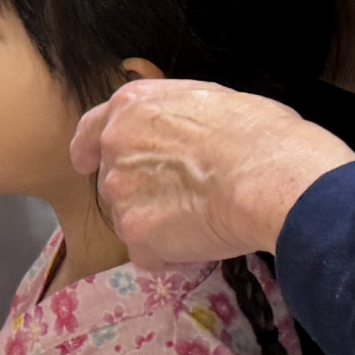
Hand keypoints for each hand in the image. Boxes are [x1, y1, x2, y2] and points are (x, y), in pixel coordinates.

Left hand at [71, 78, 354, 263]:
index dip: (88, 150)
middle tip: (187, 199)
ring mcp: (121, 192)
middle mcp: (116, 146)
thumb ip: (176, 117)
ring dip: (159, 225)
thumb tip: (182, 134)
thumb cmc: (260, 133)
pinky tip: (205, 242)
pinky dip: (173, 256)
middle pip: (115, 180)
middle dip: (142, 192)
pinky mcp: (136, 234)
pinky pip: (149, 254)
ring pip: (132, 218)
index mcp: (132, 106)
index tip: (84, 162)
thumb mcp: (211, 99)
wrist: (270, 178)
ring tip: (205, 220)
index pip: (91, 130)